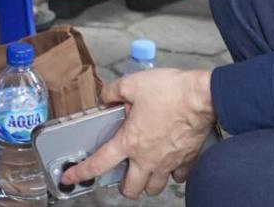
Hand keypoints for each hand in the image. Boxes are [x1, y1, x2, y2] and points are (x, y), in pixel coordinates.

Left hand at [60, 69, 216, 198]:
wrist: (203, 96)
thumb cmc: (171, 91)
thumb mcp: (133, 83)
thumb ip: (113, 91)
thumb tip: (105, 96)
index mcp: (130, 141)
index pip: (99, 164)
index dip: (81, 173)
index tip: (70, 178)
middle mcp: (148, 158)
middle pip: (131, 189)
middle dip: (123, 187)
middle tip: (121, 175)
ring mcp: (168, 162)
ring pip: (154, 188)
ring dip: (147, 183)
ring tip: (145, 171)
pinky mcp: (187, 160)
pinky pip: (178, 177)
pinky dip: (172, 174)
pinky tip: (169, 162)